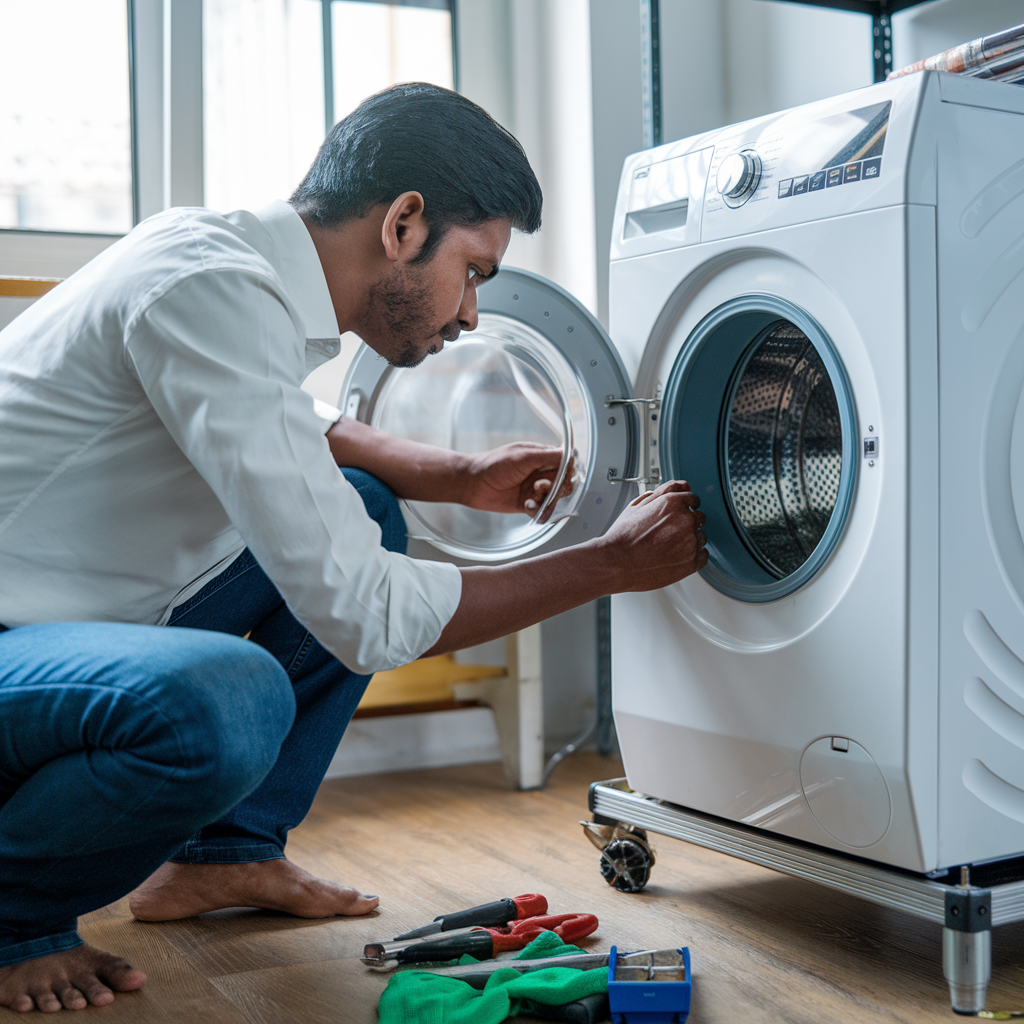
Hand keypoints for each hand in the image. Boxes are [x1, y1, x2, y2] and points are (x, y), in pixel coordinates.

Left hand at [460, 443, 574, 520]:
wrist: (473, 484)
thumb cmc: (495, 465)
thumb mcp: (525, 456)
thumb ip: (550, 456)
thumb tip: (572, 454)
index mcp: (540, 457)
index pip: (565, 464)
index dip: (568, 471)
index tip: (564, 476)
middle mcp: (539, 473)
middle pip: (563, 483)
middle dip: (558, 487)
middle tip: (544, 486)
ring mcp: (533, 490)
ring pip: (554, 499)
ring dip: (547, 499)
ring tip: (533, 495)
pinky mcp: (526, 505)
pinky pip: (541, 511)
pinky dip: (538, 511)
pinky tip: (527, 505)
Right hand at [597, 480, 707, 590]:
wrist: (617, 562)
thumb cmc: (624, 536)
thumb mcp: (638, 505)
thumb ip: (664, 491)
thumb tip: (683, 486)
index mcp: (673, 503)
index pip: (693, 500)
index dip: (685, 508)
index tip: (678, 516)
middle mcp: (685, 520)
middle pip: (699, 518)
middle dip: (687, 524)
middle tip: (668, 534)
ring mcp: (690, 542)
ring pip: (700, 537)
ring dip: (689, 540)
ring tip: (667, 547)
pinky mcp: (692, 562)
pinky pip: (703, 555)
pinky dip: (693, 556)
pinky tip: (675, 557)